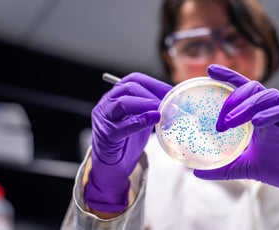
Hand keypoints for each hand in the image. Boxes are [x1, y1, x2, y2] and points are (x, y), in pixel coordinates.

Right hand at [85, 72, 171, 212]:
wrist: (112, 164)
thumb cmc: (127, 140)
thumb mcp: (142, 119)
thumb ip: (152, 110)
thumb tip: (175, 104)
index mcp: (116, 95)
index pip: (134, 80)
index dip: (155, 83)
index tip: (172, 91)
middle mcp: (107, 103)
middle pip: (128, 88)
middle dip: (151, 93)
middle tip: (169, 102)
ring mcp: (104, 119)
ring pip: (122, 103)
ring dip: (145, 104)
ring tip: (161, 109)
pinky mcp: (105, 135)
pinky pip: (122, 127)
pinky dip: (140, 121)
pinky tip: (154, 119)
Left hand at [194, 64, 278, 198]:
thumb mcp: (245, 167)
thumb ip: (223, 168)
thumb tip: (197, 173)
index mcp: (257, 115)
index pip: (242, 89)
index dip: (227, 76)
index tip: (209, 70)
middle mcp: (270, 110)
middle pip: (252, 88)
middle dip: (233, 99)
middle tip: (220, 120)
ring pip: (267, 96)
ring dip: (247, 106)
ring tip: (230, 122)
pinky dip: (270, 114)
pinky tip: (257, 122)